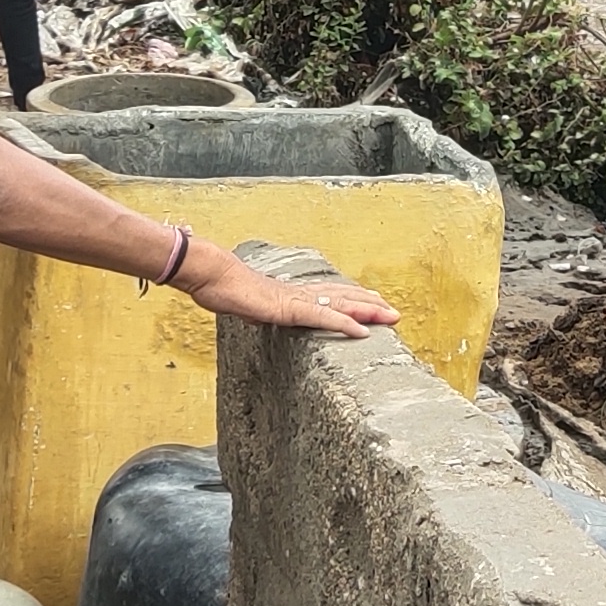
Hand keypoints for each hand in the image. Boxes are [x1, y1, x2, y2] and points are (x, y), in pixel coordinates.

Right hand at [172, 248, 398, 338]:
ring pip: (341, 305)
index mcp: (292, 293)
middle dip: (371, 305)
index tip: (374, 303)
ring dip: (368, 312)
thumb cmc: (224, 288)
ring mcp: (296, 300)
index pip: (332, 295)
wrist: (211, 274)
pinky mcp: (289, 309)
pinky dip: (345, 324)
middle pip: (344, 298)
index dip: (355, 299)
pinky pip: (323, 318)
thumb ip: (261, 309)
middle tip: (395, 313)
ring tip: (391, 317)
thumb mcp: (248, 305)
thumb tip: (261, 312)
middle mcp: (300, 293)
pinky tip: (362, 331)